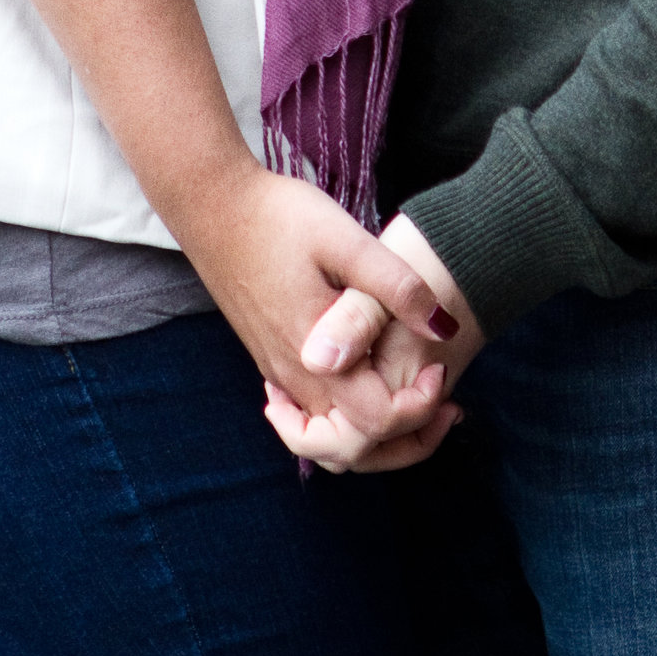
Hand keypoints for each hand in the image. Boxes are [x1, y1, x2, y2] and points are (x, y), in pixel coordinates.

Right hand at [183, 163, 458, 447]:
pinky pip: (312, 416)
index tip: (439, 365)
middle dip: (407, 440)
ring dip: (376, 435)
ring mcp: (280, 373)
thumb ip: (395, 285)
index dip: (419, 406)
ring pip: (330, 441)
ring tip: (412, 399)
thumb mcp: (344, 239)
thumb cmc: (278, 217)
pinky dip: (346, 419)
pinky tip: (366, 378)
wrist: (212, 205)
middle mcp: (297, 378)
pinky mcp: (271, 360)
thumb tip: (445, 328)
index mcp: (317, 357)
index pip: (377, 422)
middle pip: (354, 450)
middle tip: (444, 401)